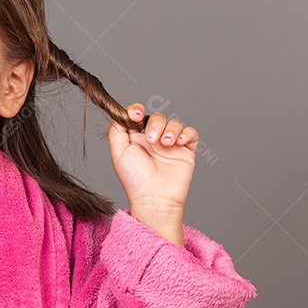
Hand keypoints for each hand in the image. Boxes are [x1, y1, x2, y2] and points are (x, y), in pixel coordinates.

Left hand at [108, 104, 196, 219]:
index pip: (138, 115)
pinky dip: (186, 133)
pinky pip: (191, 133)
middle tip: (151, 140)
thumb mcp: (118, 152)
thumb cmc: (134, 178)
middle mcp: (153, 139)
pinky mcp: (186, 150)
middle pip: (157, 117)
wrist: (154, 197)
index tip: (136, 115)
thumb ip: (116, 130)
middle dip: (155, 124)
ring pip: (174, 122)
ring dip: (170, 129)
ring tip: (165, 144)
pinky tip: (178, 143)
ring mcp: (170, 144)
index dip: (137, 110)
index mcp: (136, 138)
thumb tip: (119, 114)